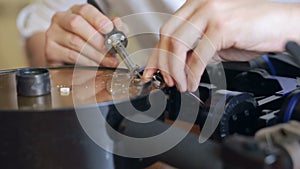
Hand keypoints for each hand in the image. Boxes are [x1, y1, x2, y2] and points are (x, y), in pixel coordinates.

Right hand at [45, 4, 127, 65]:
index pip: (85, 10)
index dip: (98, 19)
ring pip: (75, 42)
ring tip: (107, 62)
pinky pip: (70, 56)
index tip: (109, 30)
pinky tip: (95, 66)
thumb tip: (118, 24)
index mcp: (75, 12)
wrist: (64, 55)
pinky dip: (86, 62)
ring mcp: (53, 34)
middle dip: (97, 40)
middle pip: (76, 24)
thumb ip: (113, 28)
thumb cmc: (85, 42)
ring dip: (95, 54)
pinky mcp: (50, 50)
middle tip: (110, 51)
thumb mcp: (101, 33)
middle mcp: (61, 19)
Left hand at [144, 0, 299, 91]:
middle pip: (167, 35)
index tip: (152, 70)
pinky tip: (193, 82)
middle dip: (163, 63)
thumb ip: (195, 51)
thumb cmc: (253, 29)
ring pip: (177, 45)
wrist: (283, 26)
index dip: (157, 53)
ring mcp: (211, 13)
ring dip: (175, 70)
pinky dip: (192, 74)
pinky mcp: (222, 26)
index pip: (167, 30)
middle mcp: (201, 4)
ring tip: (181, 85)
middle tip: (168, 80)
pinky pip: (198, 55)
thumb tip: (178, 68)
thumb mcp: (217, 41)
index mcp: (197, 5)